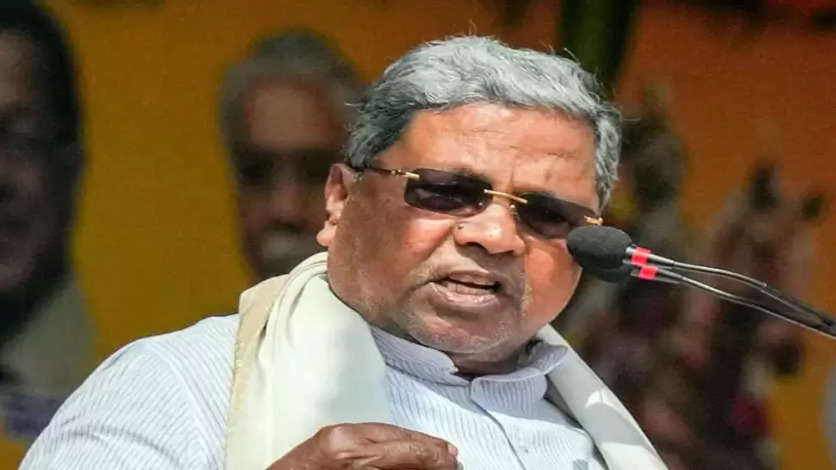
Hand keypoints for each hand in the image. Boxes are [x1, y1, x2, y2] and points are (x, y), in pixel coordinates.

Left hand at [267, 422, 460, 468]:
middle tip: (452, 458)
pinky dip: (392, 440)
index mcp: (350, 452)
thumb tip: (424, 464)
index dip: (435, 456)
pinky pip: (370, 433)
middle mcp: (343, 437)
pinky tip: (406, 446)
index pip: (407, 449)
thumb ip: (394, 468)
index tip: (452, 462)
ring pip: (387, 432)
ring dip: (414, 443)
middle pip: (401, 437)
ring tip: (437, 452)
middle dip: (430, 449)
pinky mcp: (329, 435)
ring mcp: (334, 433)